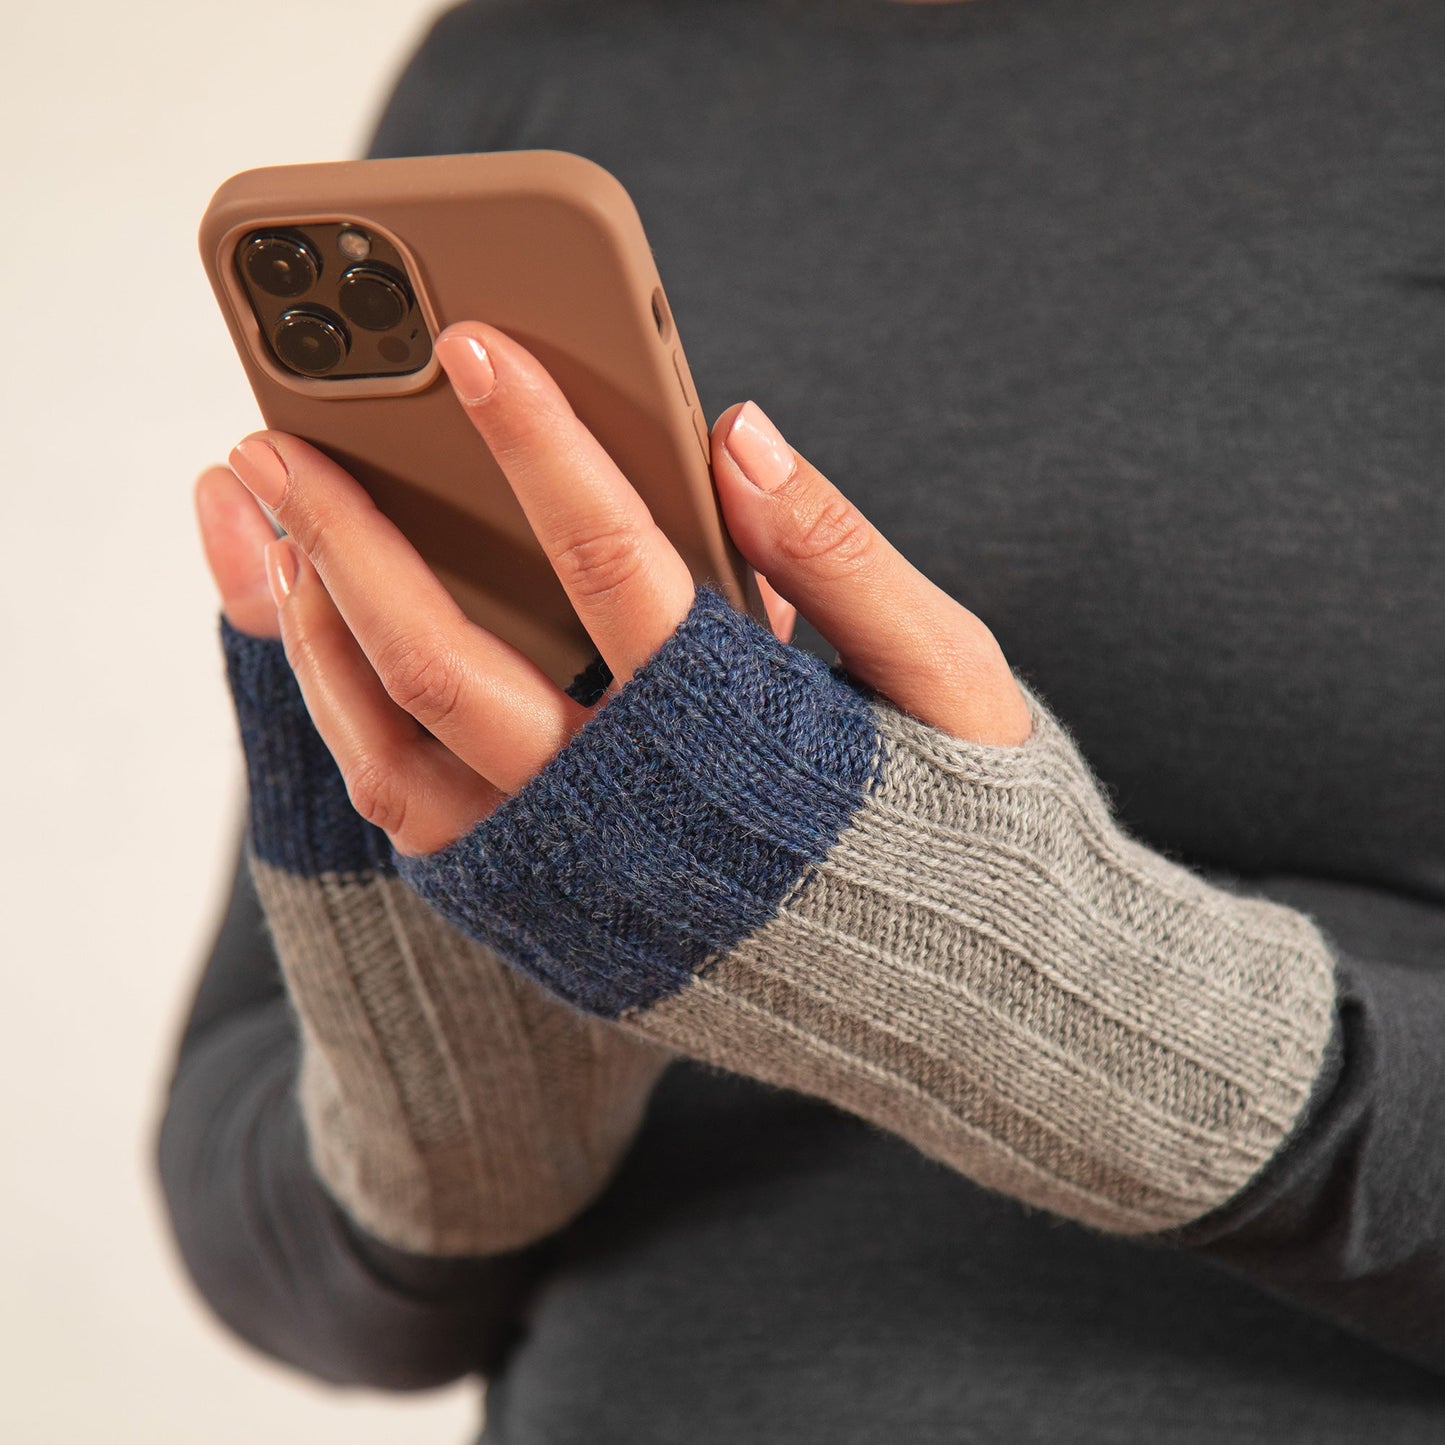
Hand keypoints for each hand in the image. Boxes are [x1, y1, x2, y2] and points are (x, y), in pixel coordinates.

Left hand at [199, 320, 1030, 857]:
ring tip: (279, 540)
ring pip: (399, 762)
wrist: (973, 1015)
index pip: (610, 557)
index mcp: (734, 742)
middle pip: (448, 663)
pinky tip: (344, 653)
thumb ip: (840, 551)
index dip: (536, 439)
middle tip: (275, 439)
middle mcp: (628, 828)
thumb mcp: (948, 676)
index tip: (468, 339)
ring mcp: (577, 897)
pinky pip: (422, 830)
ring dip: (324, 641)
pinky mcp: (554, 940)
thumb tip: (733, 429)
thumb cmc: (974, 829)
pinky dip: (363, 732)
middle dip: (353, 538)